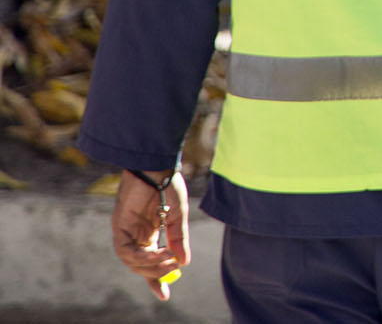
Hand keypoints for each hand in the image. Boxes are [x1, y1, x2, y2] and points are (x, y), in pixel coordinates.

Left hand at [111, 168, 188, 300]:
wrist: (157, 166)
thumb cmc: (168, 185)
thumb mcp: (178, 215)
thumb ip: (178, 238)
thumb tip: (183, 262)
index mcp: (150, 233)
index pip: (150, 262)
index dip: (156, 279)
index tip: (165, 295)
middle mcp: (136, 235)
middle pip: (139, 266)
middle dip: (155, 274)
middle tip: (172, 271)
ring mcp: (126, 231)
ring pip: (131, 262)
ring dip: (149, 265)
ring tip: (169, 259)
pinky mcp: (119, 226)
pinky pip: (125, 251)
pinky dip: (141, 256)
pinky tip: (158, 252)